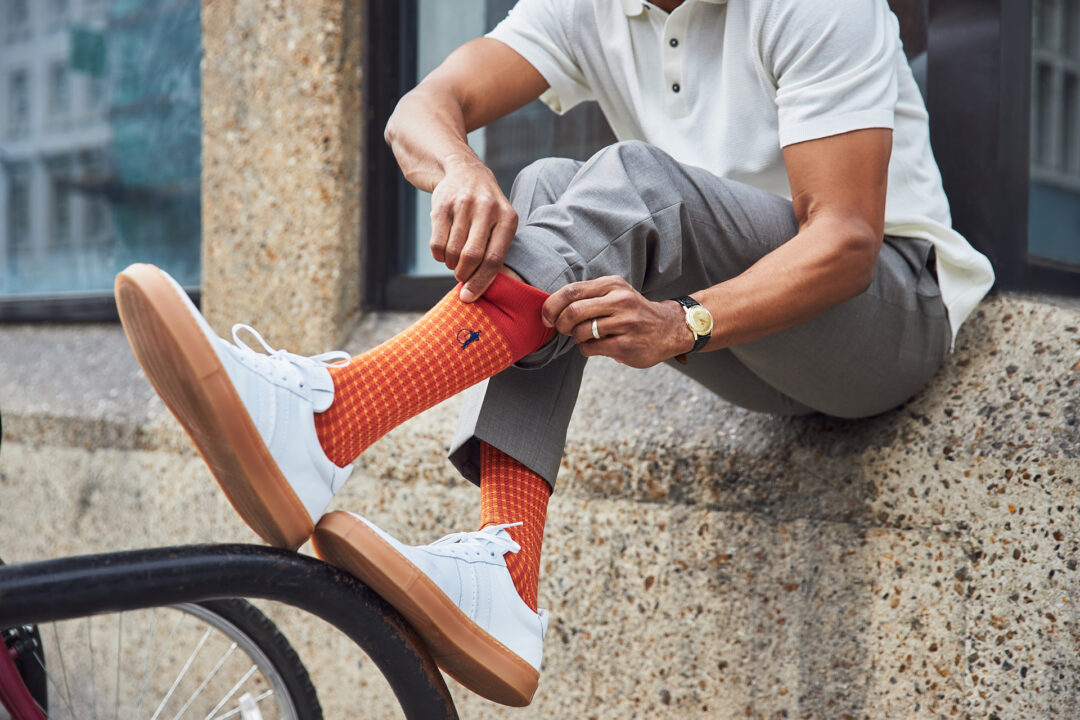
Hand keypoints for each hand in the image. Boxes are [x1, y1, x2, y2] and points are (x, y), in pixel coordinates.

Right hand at [429, 153, 517, 301]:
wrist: (464, 171)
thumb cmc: (486, 209)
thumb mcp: (500, 222)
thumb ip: (495, 251)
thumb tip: (479, 290)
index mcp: (507, 217)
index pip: (494, 259)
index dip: (481, 282)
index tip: (469, 297)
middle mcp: (487, 208)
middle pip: (472, 256)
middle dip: (464, 274)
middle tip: (461, 277)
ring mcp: (463, 205)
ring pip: (453, 251)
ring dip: (451, 265)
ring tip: (454, 262)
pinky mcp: (442, 205)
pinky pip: (437, 243)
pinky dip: (439, 255)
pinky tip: (444, 252)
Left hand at [542, 276, 694, 367]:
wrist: (668, 328)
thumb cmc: (633, 311)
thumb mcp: (616, 292)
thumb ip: (588, 295)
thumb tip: (552, 306)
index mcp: (613, 285)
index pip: (572, 291)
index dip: (552, 305)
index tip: (547, 316)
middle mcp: (620, 301)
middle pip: (573, 311)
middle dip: (561, 324)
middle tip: (563, 329)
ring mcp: (625, 323)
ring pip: (581, 332)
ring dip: (575, 338)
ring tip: (584, 337)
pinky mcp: (626, 345)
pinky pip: (590, 348)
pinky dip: (586, 349)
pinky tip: (596, 346)